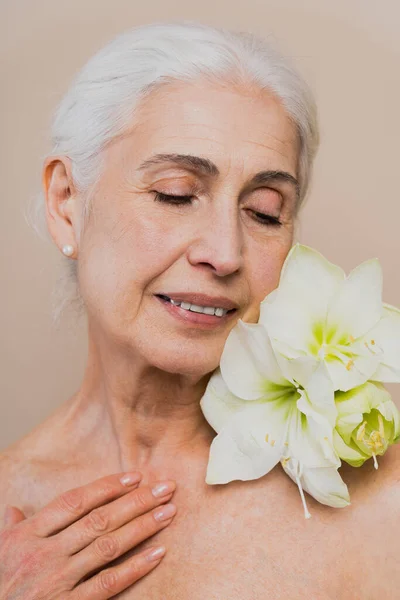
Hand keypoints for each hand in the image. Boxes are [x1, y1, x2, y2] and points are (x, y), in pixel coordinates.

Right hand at [0, 472, 176, 598]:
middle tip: (166, 488)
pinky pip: (109, 584)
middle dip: (137, 501)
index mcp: (27, 534)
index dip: (107, 486)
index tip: (135, 477)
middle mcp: (44, 553)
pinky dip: (136, 567)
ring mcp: (57, 580)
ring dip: (143, 527)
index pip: (75, 502)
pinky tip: (158, 553)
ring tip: (168, 512)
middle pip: (99, 519)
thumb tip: (15, 511)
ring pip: (108, 546)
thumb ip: (11, 529)